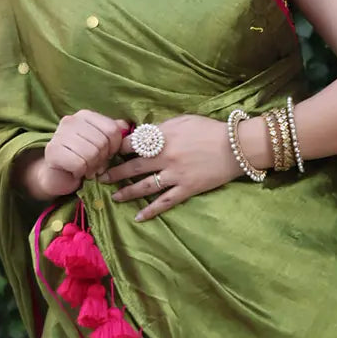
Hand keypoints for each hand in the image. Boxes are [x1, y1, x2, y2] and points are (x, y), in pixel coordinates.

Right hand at [37, 110, 129, 196]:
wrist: (59, 177)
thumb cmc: (83, 159)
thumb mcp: (101, 144)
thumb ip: (113, 133)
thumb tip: (125, 125)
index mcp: (84, 115)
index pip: (112, 129)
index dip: (115, 147)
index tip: (108, 155)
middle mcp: (70, 121)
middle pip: (102, 142)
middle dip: (102, 159)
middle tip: (94, 165)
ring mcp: (59, 134)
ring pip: (91, 153)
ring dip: (91, 167)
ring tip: (86, 169)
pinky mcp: (52, 151)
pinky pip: (79, 164)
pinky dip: (81, 172)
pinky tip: (76, 172)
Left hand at [100, 114, 241, 220]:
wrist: (236, 146)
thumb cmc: (210, 129)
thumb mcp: (183, 121)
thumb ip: (161, 128)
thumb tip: (142, 135)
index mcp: (163, 138)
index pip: (132, 144)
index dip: (117, 149)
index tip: (106, 153)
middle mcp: (165, 157)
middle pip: (133, 167)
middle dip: (114, 172)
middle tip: (100, 178)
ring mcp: (176, 175)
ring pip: (145, 186)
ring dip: (127, 192)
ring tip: (114, 197)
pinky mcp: (187, 189)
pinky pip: (165, 202)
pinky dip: (151, 211)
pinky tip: (139, 217)